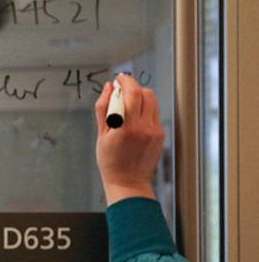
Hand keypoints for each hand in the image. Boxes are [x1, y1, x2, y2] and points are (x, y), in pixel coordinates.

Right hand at [94, 74, 163, 205]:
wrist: (128, 182)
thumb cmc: (110, 162)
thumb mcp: (101, 135)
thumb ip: (103, 109)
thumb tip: (108, 88)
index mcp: (127, 127)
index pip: (132, 93)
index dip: (125, 81)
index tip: (118, 79)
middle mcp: (144, 127)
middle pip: (145, 93)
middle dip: (133, 87)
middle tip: (121, 89)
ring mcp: (155, 130)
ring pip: (152, 101)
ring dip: (140, 96)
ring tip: (127, 103)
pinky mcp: (160, 134)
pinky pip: (154, 113)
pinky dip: (144, 109)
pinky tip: (134, 117)